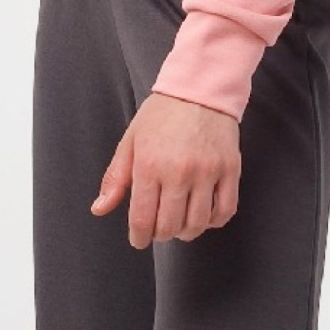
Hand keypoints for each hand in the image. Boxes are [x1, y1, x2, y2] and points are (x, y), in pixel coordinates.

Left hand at [92, 92, 240, 247]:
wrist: (200, 89)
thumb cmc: (162, 115)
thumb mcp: (130, 142)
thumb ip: (115, 179)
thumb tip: (99, 209)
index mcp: (149, 165)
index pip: (142, 218)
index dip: (139, 237)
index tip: (139, 240)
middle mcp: (179, 171)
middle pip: (170, 226)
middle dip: (161, 235)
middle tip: (158, 229)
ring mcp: (207, 171)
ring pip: (198, 223)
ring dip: (186, 231)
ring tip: (180, 224)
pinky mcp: (230, 169)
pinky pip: (225, 210)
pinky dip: (213, 221)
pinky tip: (203, 215)